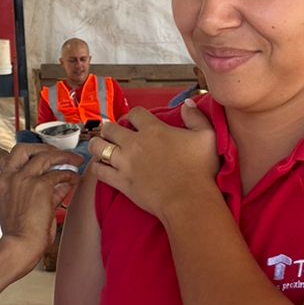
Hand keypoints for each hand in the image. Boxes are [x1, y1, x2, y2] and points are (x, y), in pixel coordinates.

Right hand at [0, 142, 80, 266]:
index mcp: (2, 182)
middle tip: (57, 153)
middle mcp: (10, 177)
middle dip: (43, 147)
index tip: (41, 156)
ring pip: (45, 155)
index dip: (28, 154)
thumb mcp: (23, 208)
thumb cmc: (21, 234)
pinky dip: (70, 174)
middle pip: (24, 148)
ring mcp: (24, 179)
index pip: (11, 157)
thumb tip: (62, 184)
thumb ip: (41, 193)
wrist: (20, 246)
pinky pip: (59, 174)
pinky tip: (76, 178)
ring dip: (63, 156)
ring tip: (75, 160)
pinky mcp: (40, 186)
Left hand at [88, 103, 218, 221]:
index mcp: (154, 130)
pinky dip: (96, 167)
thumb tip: (187, 104)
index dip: (132, 115)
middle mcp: (135, 143)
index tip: (133, 121)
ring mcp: (125, 163)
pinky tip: (99, 166)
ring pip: (99, 147)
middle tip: (112, 133)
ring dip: (97, 144)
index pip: (135, 113)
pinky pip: (99, 170)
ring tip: (100, 146)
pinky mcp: (121, 181)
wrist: (189, 200)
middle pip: (111, 128)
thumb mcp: (207, 136)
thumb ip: (196, 117)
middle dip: (109, 129)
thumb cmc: (200, 170)